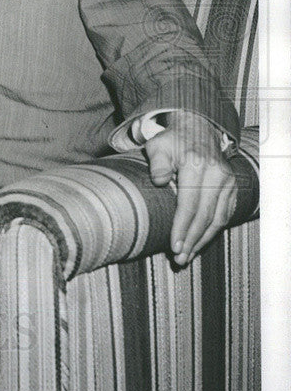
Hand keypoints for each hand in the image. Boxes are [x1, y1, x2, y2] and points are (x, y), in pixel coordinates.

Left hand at [145, 110, 235, 265]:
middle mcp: (216, 175)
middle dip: (191, 240)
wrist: (198, 131)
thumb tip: (159, 180)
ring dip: (203, 240)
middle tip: (180, 259)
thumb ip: (157, 163)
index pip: (189, 204)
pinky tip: (201, 243)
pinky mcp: (233, 188)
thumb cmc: (172, 142)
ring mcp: (228, 182)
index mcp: (196, 165)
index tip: (173, 246)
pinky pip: (225, 214)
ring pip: (218, 219)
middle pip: (204, 216)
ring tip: (188, 256)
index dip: (181, 228)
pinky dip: (214, 231)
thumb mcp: (158, 145)